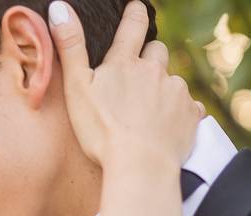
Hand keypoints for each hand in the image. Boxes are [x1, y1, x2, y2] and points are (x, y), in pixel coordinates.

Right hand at [48, 1, 203, 168]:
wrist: (140, 165)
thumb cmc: (102, 130)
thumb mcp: (76, 88)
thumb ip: (70, 47)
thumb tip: (59, 7)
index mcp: (125, 63)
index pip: (133, 25)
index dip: (135, 14)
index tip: (136, 8)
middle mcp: (154, 71)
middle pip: (157, 50)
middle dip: (150, 56)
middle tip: (138, 73)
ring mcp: (176, 91)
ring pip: (172, 79)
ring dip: (163, 87)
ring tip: (149, 110)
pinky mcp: (190, 114)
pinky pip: (189, 106)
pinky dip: (180, 112)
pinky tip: (167, 126)